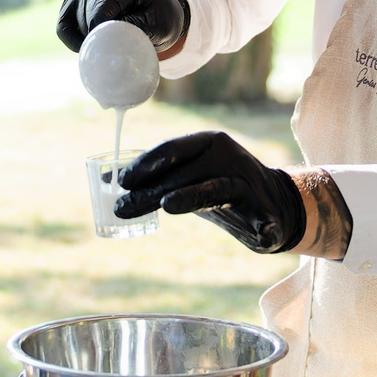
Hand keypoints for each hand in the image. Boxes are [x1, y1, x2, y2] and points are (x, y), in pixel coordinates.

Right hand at [56, 0, 187, 53]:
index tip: (113, 54)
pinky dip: (74, 41)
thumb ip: (132, 30)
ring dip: (91, 39)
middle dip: (100, 39)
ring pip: (75, 24)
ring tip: (112, 42)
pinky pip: (63, 27)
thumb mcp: (159, 26)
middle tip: (118, 52)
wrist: (160, 6)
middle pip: (87, 19)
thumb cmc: (162, 16)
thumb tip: (102, 38)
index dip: (103, 38)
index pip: (101, 13)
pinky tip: (90, 46)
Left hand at [115, 130, 313, 253]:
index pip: (171, 149)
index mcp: (208, 142)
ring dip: (191, 197)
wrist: (272, 201)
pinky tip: (261, 233)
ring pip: (214, 189)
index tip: (121, 182)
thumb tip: (104, 181)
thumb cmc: (218, 185)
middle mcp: (227, 157)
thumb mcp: (186, 179)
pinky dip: (263, 225)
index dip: (145, 164)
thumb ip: (152, 179)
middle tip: (122, 207)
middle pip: (183, 174)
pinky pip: (262, 218)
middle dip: (150, 191)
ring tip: (169, 205)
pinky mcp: (264, 209)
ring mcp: (247, 182)